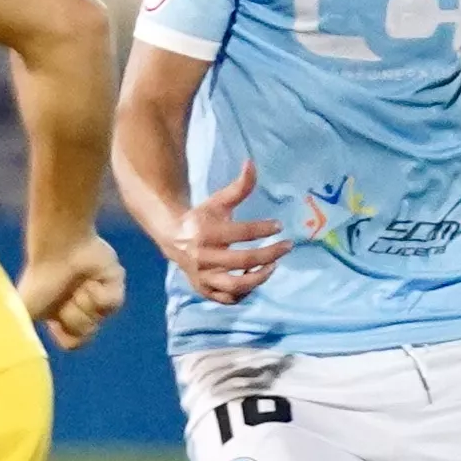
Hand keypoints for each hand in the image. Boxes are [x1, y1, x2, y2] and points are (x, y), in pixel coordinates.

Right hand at [17, 232, 125, 349]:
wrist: (58, 249)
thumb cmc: (39, 279)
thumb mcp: (22, 312)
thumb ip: (20, 336)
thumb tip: (19, 351)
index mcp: (62, 315)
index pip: (74, 343)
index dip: (68, 333)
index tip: (57, 320)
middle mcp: (80, 305)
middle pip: (88, 332)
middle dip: (75, 316)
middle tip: (65, 296)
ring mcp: (99, 293)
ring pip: (102, 318)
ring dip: (86, 302)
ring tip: (78, 284)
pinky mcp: (115, 281)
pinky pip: (114, 303)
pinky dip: (101, 293)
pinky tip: (92, 279)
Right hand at [167, 154, 285, 303]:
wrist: (173, 239)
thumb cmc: (201, 218)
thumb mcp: (218, 201)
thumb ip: (239, 187)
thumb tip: (251, 163)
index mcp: (205, 232)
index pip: (241, 233)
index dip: (263, 229)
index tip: (279, 226)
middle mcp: (203, 257)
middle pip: (243, 261)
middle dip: (270, 254)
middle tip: (287, 246)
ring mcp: (203, 277)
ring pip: (236, 286)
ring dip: (259, 278)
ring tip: (273, 266)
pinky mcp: (203, 289)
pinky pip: (228, 298)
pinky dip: (244, 293)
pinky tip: (255, 279)